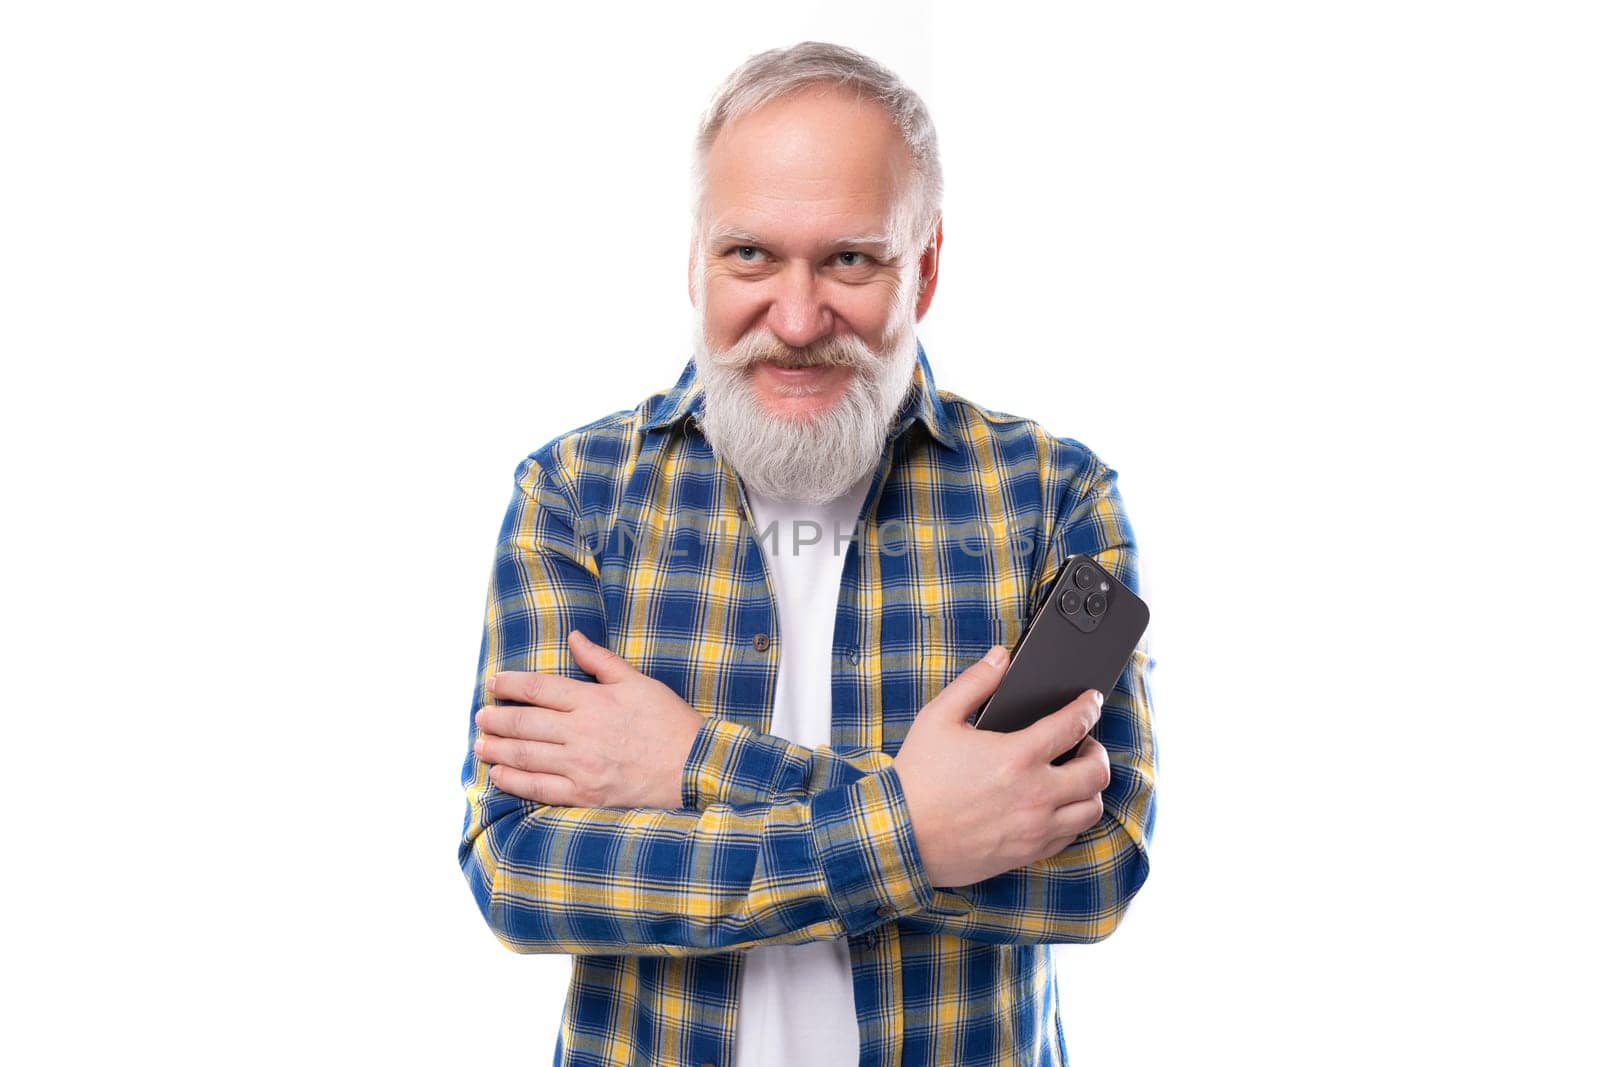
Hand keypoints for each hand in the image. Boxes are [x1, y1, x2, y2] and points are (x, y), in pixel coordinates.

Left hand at [474, 630, 704, 808]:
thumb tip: (574, 637)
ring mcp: (580, 766)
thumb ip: (601, 661)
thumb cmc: (668, 722)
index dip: (510, 685)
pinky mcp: (584, 794)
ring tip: (479, 743)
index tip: (493, 684)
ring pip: (525, 755)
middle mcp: (580, 732)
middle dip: (495, 718)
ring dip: (497, 748)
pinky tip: (498, 775)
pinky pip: (539, 788)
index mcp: (593, 700)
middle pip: (524, 722)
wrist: (694, 766)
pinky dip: (514, 781)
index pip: (538, 688)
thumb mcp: (638, 682)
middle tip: (479, 716)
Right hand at [893, 645, 1110, 887]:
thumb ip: (974, 682)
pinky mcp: (1026, 852)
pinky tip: (1056, 805)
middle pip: (1096, 772)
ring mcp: (1034, 828)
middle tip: (1084, 742)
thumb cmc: (916, 777)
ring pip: (1092, 808)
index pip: (1074, 724)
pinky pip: (1070, 836)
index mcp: (1016, 756)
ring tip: (1075, 776)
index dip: (1089, 706)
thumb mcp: (938, 718)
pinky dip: (1072, 818)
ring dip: (1090, 788)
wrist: (899, 834)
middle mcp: (1035, 794)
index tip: (1091, 701)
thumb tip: (1000, 658)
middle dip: (1097, 750)